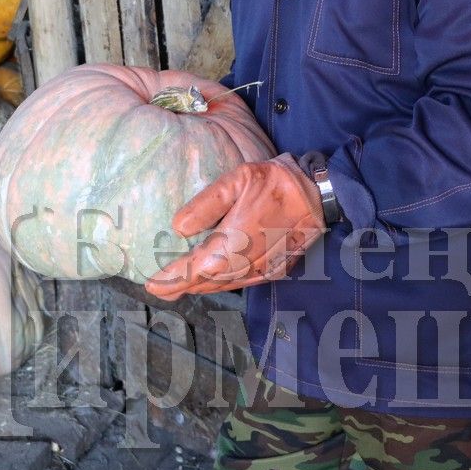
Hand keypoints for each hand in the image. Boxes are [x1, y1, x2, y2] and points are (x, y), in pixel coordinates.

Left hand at [144, 154, 325, 300]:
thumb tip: (178, 227)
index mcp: (235, 244)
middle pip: (208, 282)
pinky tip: (213, 277)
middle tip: (159, 289)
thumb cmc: (276, 182)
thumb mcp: (237, 180)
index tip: (151, 285)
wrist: (319, 194)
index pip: (196, 269)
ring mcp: (264, 270)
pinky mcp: (276, 270)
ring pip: (225, 285)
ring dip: (201, 286)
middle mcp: (248, 264)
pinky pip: (242, 282)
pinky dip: (222, 283)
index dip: (172, 279)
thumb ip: (206, 204)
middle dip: (182, 286)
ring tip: (179, 285)